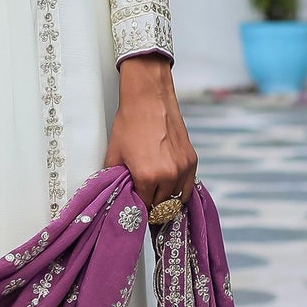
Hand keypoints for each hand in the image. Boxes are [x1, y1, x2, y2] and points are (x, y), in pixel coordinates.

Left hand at [104, 54, 196, 216]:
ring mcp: (183, 168)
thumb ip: (115, 178)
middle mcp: (168, 175)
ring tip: (156, 195)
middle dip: (152, 205)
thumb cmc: (130, 122)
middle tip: (144, 201)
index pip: (144, 207)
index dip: (137, 208)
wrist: (148, 98)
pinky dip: (179, 190)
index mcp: (147, 176)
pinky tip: (169, 187)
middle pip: (161, 206)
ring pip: (176, 198)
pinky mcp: (192, 160)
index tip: (134, 207)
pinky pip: (188, 186)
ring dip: (166, 199)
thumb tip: (116, 193)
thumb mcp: (114, 153)